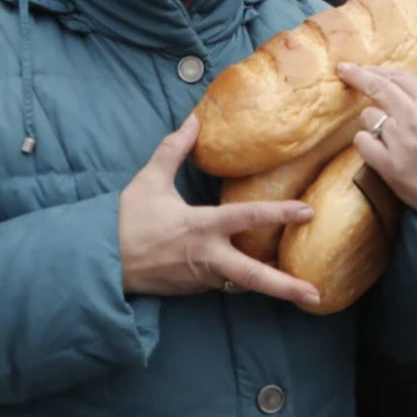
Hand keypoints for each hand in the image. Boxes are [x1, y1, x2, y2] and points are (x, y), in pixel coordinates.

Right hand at [119, 115, 321, 307]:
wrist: (101, 261)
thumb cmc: (126, 220)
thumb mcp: (149, 179)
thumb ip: (174, 149)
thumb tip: (193, 120)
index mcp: (200, 227)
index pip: (246, 218)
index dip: (279, 213)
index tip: (308, 212)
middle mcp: (206, 256)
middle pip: (253, 275)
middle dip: (285, 287)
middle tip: (315, 296)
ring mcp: (202, 277)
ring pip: (243, 283)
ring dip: (271, 287)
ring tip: (303, 293)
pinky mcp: (195, 288)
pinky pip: (227, 284)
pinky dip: (246, 282)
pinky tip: (265, 278)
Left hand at [336, 48, 416, 240]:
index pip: (399, 77)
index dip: (378, 70)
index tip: (363, 68)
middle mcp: (415, 119)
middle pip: (378, 88)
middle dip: (357, 76)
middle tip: (344, 70)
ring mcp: (400, 142)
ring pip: (368, 116)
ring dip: (370, 118)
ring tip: (385, 130)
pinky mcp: (388, 165)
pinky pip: (361, 142)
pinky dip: (364, 142)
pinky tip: (377, 147)